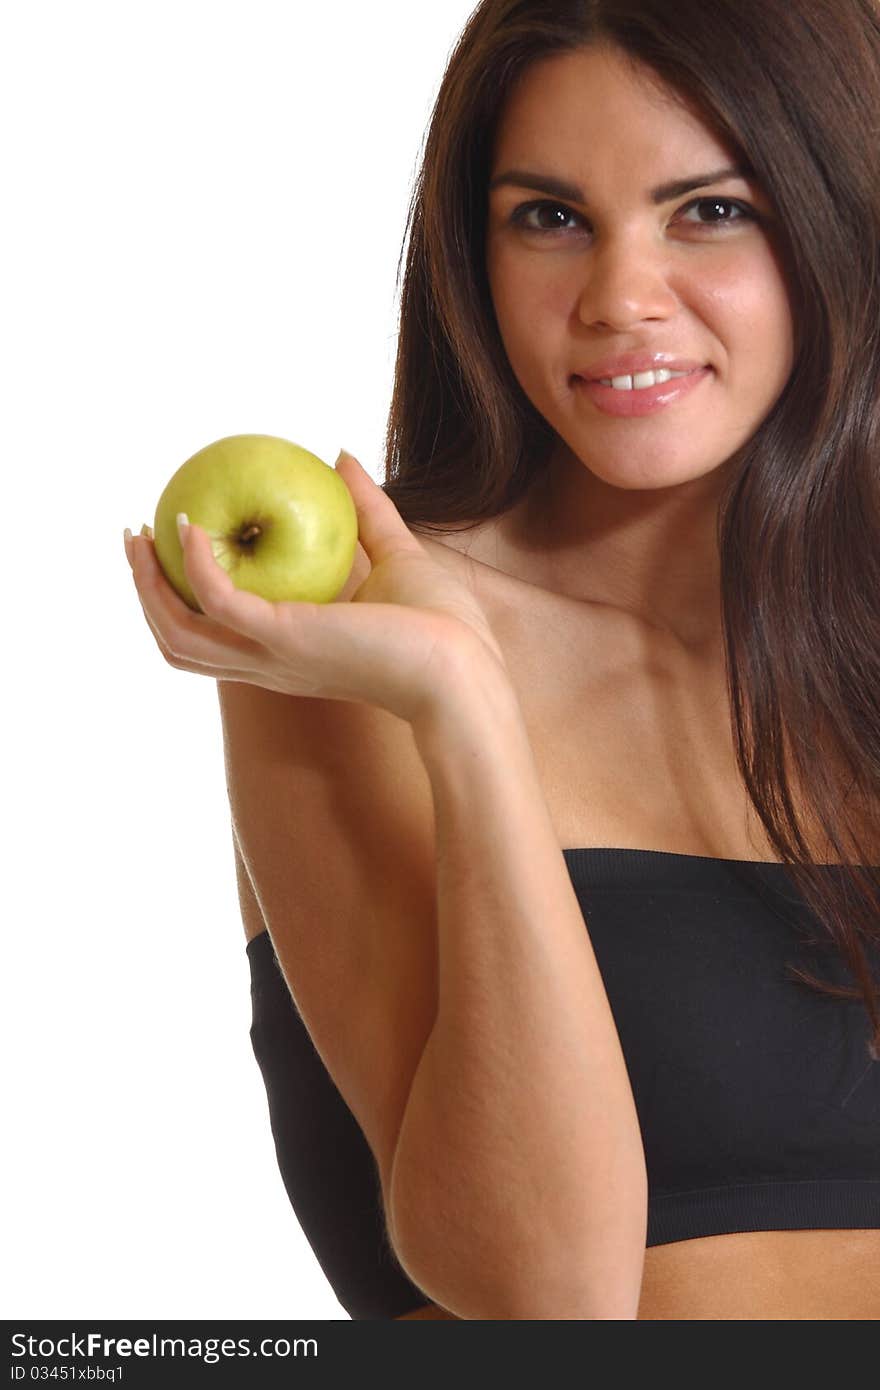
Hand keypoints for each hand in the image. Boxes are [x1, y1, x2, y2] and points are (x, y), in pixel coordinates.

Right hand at [124, 450, 510, 725]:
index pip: (218, 635)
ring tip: (140, 536)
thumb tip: (342, 456)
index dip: (184, 598)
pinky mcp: (285, 638)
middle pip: (180, 641)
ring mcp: (273, 654)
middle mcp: (270, 661)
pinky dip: (197, 565)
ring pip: (181, 632)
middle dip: (147, 595)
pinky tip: (192, 526)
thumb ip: (367, 511)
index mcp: (290, 651)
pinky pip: (221, 602)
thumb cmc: (445, 628)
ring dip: (150, 585)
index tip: (170, 548)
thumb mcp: (399, 555)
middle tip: (135, 542)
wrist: (466, 672)